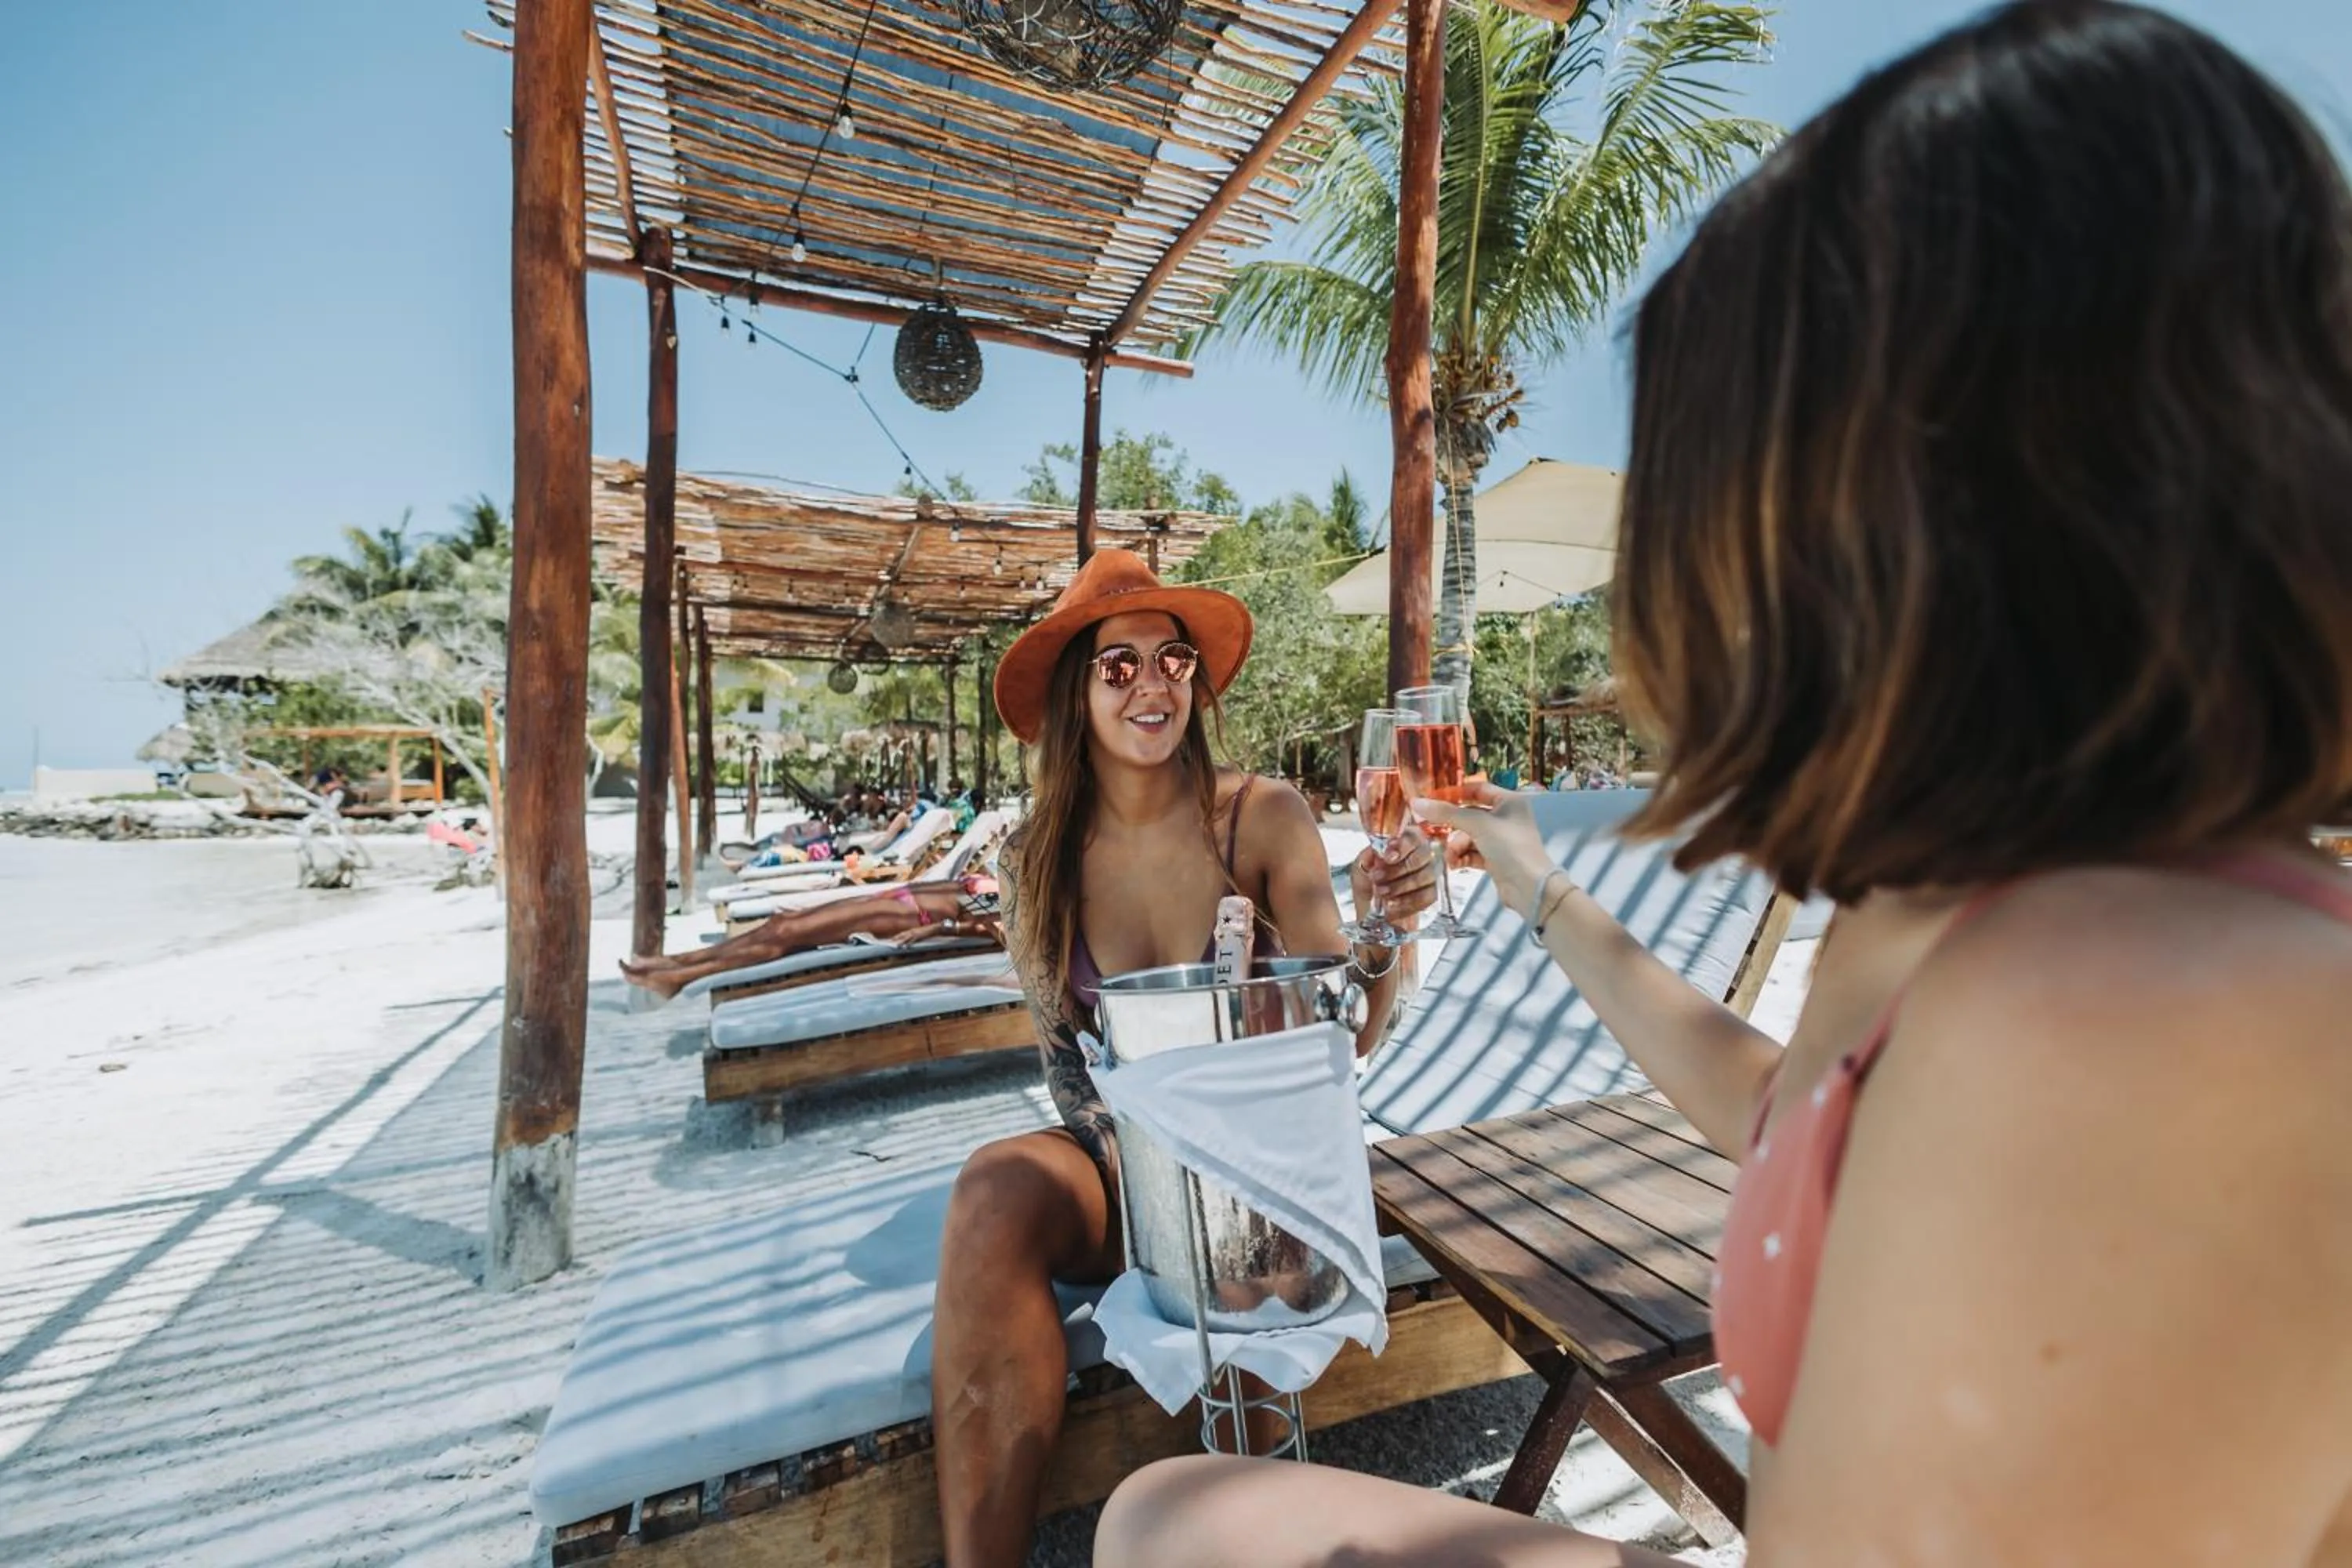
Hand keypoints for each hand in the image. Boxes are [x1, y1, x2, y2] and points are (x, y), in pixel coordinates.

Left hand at [1351, 824, 1437, 929]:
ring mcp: (1429, 874)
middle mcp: (1421, 854)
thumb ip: (1371, 855)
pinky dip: (1406, 901)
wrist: (1369, 909)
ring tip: (1380, 892)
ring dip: (1399, 886)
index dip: (1401, 846)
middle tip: (1376, 878)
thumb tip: (1381, 851)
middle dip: (1397, 869)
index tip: (1387, 857)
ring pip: (1424, 876)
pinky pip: (1426, 896)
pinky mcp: (1431, 894)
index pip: (1412, 837)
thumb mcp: (1362, 865)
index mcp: (1405, 841)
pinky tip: (1391, 904)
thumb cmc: (1367, 882)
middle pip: (1421, 856)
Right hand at [1411, 780, 1551, 916]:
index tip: (1432, 800)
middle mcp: (1506, 818)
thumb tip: (1416, 803)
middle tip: (1431, 830)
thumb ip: (1446, 813)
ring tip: (1450, 857)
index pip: (1478, 789)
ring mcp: (1501, 840)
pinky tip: (1455, 864)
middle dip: (1452, 826)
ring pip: (1469, 836)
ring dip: (1456, 846)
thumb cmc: (1509, 846)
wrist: (1530, 887)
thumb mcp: (1477, 825)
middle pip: (1470, 815)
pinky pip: (1473, 853)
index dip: (1455, 793)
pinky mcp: (1496, 859)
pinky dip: (1463, 857)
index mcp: (1509, 801)